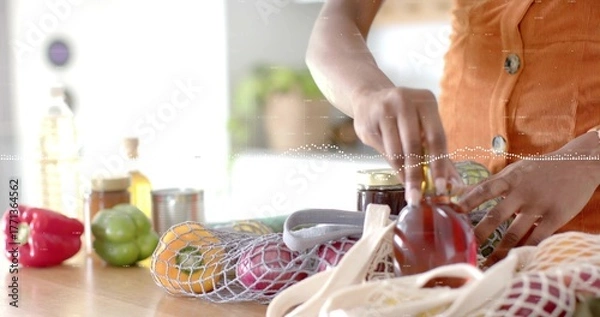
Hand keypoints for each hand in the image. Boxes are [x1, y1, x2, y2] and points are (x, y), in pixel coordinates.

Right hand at [352, 87, 461, 203]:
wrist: (369, 98)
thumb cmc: (403, 116)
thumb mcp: (423, 125)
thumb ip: (438, 152)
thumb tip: (454, 183)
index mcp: (426, 101)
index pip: (436, 137)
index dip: (439, 165)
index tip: (440, 187)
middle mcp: (404, 101)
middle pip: (413, 146)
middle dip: (416, 175)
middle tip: (417, 197)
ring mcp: (383, 110)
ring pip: (395, 151)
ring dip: (402, 173)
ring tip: (408, 188)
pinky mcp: (367, 122)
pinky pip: (382, 150)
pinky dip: (391, 165)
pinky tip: (397, 171)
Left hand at [458, 132, 599, 266]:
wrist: (579, 164)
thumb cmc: (540, 169)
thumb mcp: (515, 171)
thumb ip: (491, 183)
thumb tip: (460, 191)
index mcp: (510, 179)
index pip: (484, 190)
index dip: (467, 201)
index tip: (453, 213)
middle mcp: (522, 192)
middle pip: (496, 216)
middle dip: (480, 233)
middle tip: (466, 247)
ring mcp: (539, 206)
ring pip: (515, 233)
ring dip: (499, 250)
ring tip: (487, 262)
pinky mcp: (556, 217)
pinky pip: (538, 238)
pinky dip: (525, 251)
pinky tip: (515, 260)